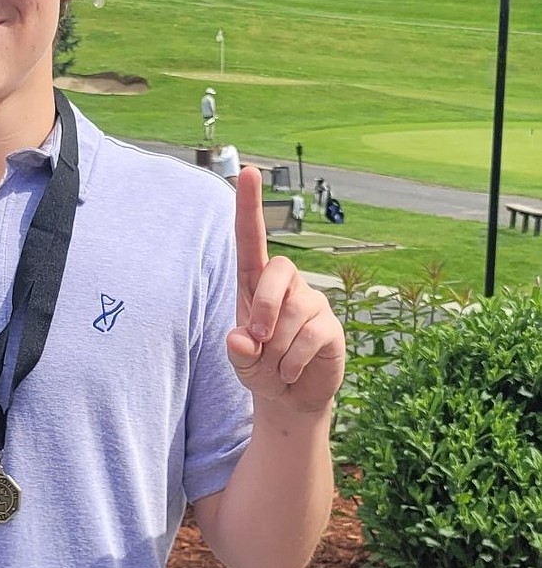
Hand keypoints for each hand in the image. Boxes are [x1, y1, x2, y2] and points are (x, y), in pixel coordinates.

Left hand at [226, 168, 344, 414]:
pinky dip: (292, 360)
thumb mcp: (242, 365)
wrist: (290, 397)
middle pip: (278, 270)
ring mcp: (311, 302)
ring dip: (277, 347)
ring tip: (274, 366)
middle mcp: (285, 286)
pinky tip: (289, 371)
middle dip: (264, 306)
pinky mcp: (330, 325)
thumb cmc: (260, 370)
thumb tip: (240, 336)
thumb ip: (238, 352)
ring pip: (295, 311)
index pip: (251, 240)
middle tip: (257, 339)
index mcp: (255, 285)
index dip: (250, 207)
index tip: (249, 170)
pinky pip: (311, 335)